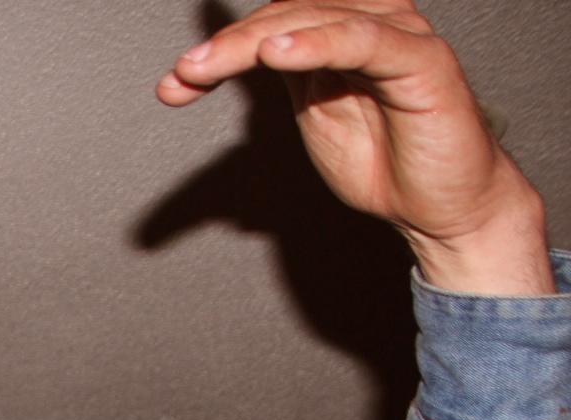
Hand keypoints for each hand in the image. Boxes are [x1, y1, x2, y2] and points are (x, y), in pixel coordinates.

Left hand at [158, 0, 552, 294]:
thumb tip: (200, 70)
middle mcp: (368, 23)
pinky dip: (315, 43)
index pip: (271, 20)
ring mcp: (396, 36)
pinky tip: (277, 54)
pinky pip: (362, 41)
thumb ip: (268, 84)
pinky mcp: (421, 60)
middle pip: (286, 13)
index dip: (220, 47)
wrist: (440, 207)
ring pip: (316, 19)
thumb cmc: (384, 160)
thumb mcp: (308, 115)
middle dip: (226, 47)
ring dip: (253, 42)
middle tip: (184, 74)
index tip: (173, 84)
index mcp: (338, 33)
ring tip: (208, 66)